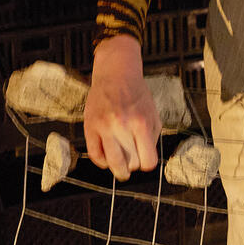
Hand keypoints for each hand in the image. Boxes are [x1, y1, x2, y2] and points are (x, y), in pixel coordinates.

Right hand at [83, 35, 161, 180]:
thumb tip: (146, 159)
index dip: (147, 164)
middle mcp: (122, 126)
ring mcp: (104, 127)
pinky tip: (107, 158)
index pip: (148, 160)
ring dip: (118, 169)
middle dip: (133, 166)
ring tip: (120, 168)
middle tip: (132, 163)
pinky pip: (94, 154)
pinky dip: (102, 161)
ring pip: (112, 162)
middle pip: (130, 164)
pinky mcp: (90, 126)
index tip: (145, 162)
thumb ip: (151, 137)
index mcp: (141, 123)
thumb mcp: (153, 114)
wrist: (116, 74)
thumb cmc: (136, 93)